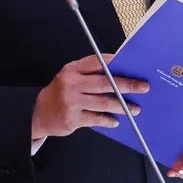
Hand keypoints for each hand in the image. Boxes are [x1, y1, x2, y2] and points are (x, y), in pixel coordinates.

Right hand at [31, 54, 148, 139]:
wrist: (38, 114)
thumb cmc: (60, 93)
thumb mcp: (70, 77)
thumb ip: (90, 74)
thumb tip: (120, 74)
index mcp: (72, 69)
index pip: (97, 62)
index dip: (116, 62)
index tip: (133, 64)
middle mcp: (71, 83)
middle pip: (105, 83)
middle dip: (127, 85)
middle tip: (143, 87)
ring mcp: (71, 101)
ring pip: (103, 103)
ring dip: (122, 106)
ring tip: (135, 108)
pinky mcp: (72, 118)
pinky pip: (96, 119)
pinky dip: (108, 120)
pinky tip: (116, 120)